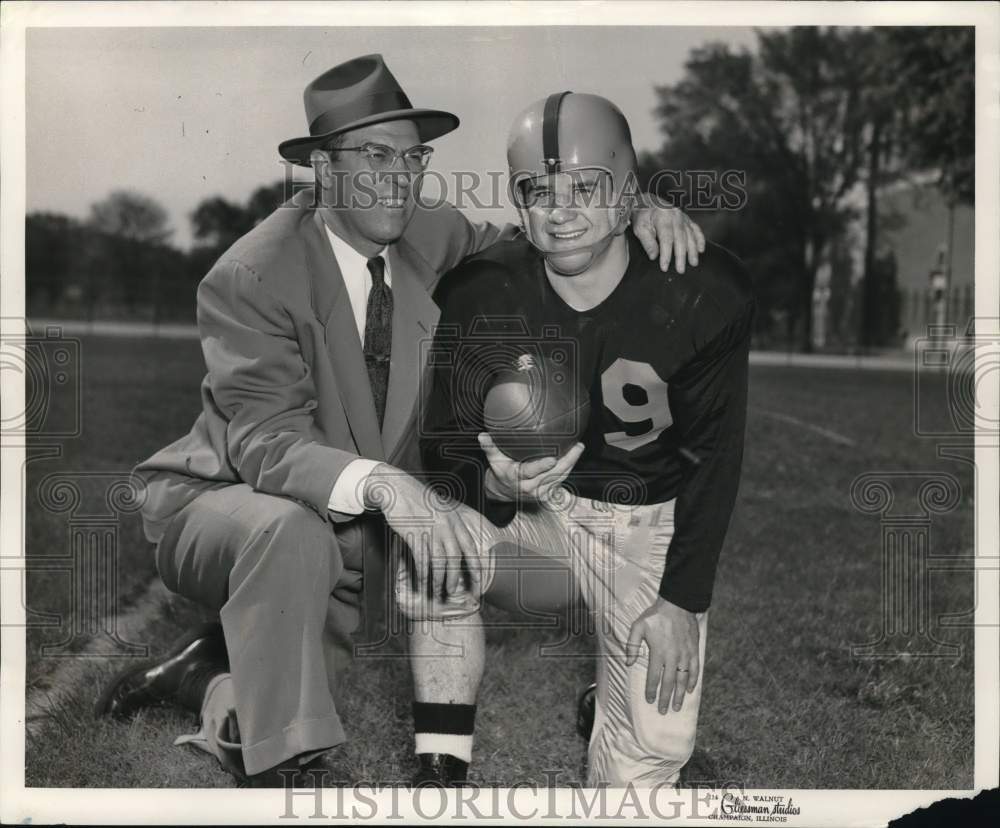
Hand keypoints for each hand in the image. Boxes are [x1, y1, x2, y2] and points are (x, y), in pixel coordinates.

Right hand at [364, 464, 483, 602]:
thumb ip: (450, 526)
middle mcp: (446, 525)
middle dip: (456, 577)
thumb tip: (455, 547)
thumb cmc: (417, 500)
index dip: (475, 566)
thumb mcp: (440, 510)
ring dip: (439, 579)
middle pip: (455, 557)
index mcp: (455, 519)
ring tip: (438, 591)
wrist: (396, 488)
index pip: (470, 546)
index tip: (478, 581)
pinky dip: (422, 573)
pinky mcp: (414, 533)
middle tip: (454, 592)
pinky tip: (422, 582)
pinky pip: (421, 558)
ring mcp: (430, 529)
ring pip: (439, 560)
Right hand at [478, 433, 584, 503]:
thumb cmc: (501, 472)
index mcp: (517, 478)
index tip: (553, 458)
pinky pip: (560, 482)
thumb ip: (490, 447)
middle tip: (577, 446)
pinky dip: (568, 470)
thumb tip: (482, 435)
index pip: (531, 472)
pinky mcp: (547, 495)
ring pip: (559, 478)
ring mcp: (540, 493)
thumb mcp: (494, 460)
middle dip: (567, 461)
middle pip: (552, 474)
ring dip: (571, 464)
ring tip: (578, 448)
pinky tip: (573, 458)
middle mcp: (530, 488)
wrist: (504, 492)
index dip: (542, 466)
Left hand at [625, 597, 699, 713]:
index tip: (649, 700)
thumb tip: (627, 663)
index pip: (654, 677)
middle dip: (665, 698)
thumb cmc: (656, 615)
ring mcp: (685, 654)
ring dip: (679, 695)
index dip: (651, 690)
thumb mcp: (638, 626)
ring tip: (676, 706)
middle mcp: (673, 656)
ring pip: (683, 680)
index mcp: (658, 652)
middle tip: (663, 711)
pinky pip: (695, 669)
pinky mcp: (694, 650)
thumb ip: (631, 645)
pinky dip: (693, 681)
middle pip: (668, 683)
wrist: (678, 604)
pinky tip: (690, 690)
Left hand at [631, 196, 705, 273]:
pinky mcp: (687, 219)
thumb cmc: (642, 215)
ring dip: (692, 250)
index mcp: (662, 217)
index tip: (665, 267)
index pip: (666, 239)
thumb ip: (647, 242)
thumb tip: (654, 256)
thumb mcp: (640, 227)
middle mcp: (675, 216)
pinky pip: (696, 229)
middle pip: (680, 238)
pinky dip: (700, 239)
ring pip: (690, 235)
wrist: (647, 202)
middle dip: (681, 256)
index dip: (666, 254)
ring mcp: (683, 217)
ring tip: (693, 263)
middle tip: (681, 270)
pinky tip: (701, 249)